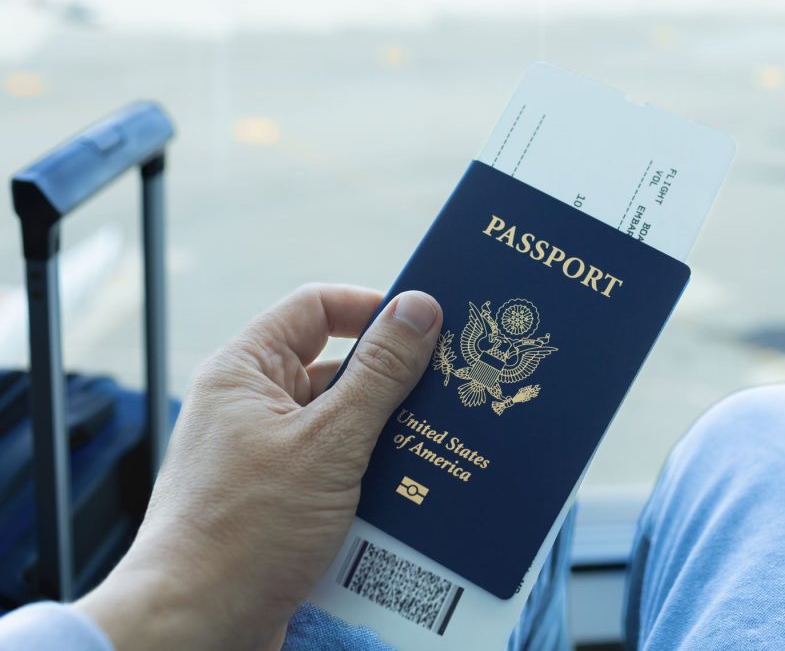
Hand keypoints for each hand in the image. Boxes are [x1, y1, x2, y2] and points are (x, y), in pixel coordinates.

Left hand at [76, 284, 441, 650]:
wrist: (194, 628)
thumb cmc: (244, 532)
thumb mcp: (328, 443)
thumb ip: (379, 374)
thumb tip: (419, 309)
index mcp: (245, 370)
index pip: (315, 308)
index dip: (371, 308)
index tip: (424, 324)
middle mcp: (250, 404)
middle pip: (334, 366)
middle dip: (391, 379)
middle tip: (447, 387)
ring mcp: (263, 453)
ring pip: (340, 421)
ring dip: (385, 432)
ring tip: (438, 441)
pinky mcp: (277, 498)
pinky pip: (334, 467)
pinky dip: (370, 473)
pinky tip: (412, 488)